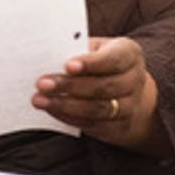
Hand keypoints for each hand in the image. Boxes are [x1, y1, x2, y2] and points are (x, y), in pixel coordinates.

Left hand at [33, 36, 169, 155]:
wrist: (127, 89)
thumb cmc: (101, 60)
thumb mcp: (95, 48)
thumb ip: (77, 51)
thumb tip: (46, 57)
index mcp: (129, 54)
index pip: (113, 59)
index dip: (91, 64)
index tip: (67, 66)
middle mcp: (135, 80)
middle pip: (104, 87)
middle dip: (71, 86)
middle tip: (42, 84)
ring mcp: (130, 106)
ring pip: (98, 109)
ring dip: (66, 105)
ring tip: (40, 100)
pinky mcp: (120, 127)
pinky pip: (93, 125)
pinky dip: (69, 118)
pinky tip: (52, 110)